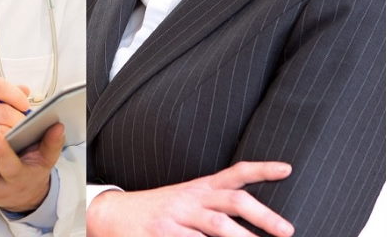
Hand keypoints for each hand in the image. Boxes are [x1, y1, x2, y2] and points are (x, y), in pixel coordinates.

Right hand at [0, 78, 29, 185]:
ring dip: (14, 137)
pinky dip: (2, 150)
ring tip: (17, 138)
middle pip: (4, 111)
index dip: (16, 95)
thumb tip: (24, 90)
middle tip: (25, 127)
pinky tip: (3, 149)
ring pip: (1, 132)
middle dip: (20, 121)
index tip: (24, 104)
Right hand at [87, 161, 293, 236]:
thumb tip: (255, 214)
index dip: (261, 170)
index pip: (235, 173)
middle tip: (287, 230)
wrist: (113, 214)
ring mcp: (178, 217)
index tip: (287, 169)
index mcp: (201, 188)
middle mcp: (192, 199)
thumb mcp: (187, 197)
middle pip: (233, 201)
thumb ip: (216, 201)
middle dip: (264, 216)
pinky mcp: (164, 234)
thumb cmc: (159, 210)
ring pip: (217, 225)